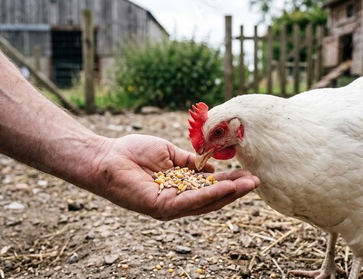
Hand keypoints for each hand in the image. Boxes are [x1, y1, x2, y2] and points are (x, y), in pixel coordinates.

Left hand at [91, 134, 258, 219]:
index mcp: (180, 187)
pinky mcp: (161, 207)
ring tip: (249, 184)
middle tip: (256, 181)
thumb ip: (190, 162)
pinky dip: (210, 194)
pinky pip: (190, 201)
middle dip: (235, 190)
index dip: (229, 182)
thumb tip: (210, 167)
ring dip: (229, 194)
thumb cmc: (133, 153)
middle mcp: (177, 200)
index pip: (209, 188)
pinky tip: (227, 187)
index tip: (247, 173)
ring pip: (205, 202)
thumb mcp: (170, 154)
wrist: (106, 156)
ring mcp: (170, 206)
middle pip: (212, 198)